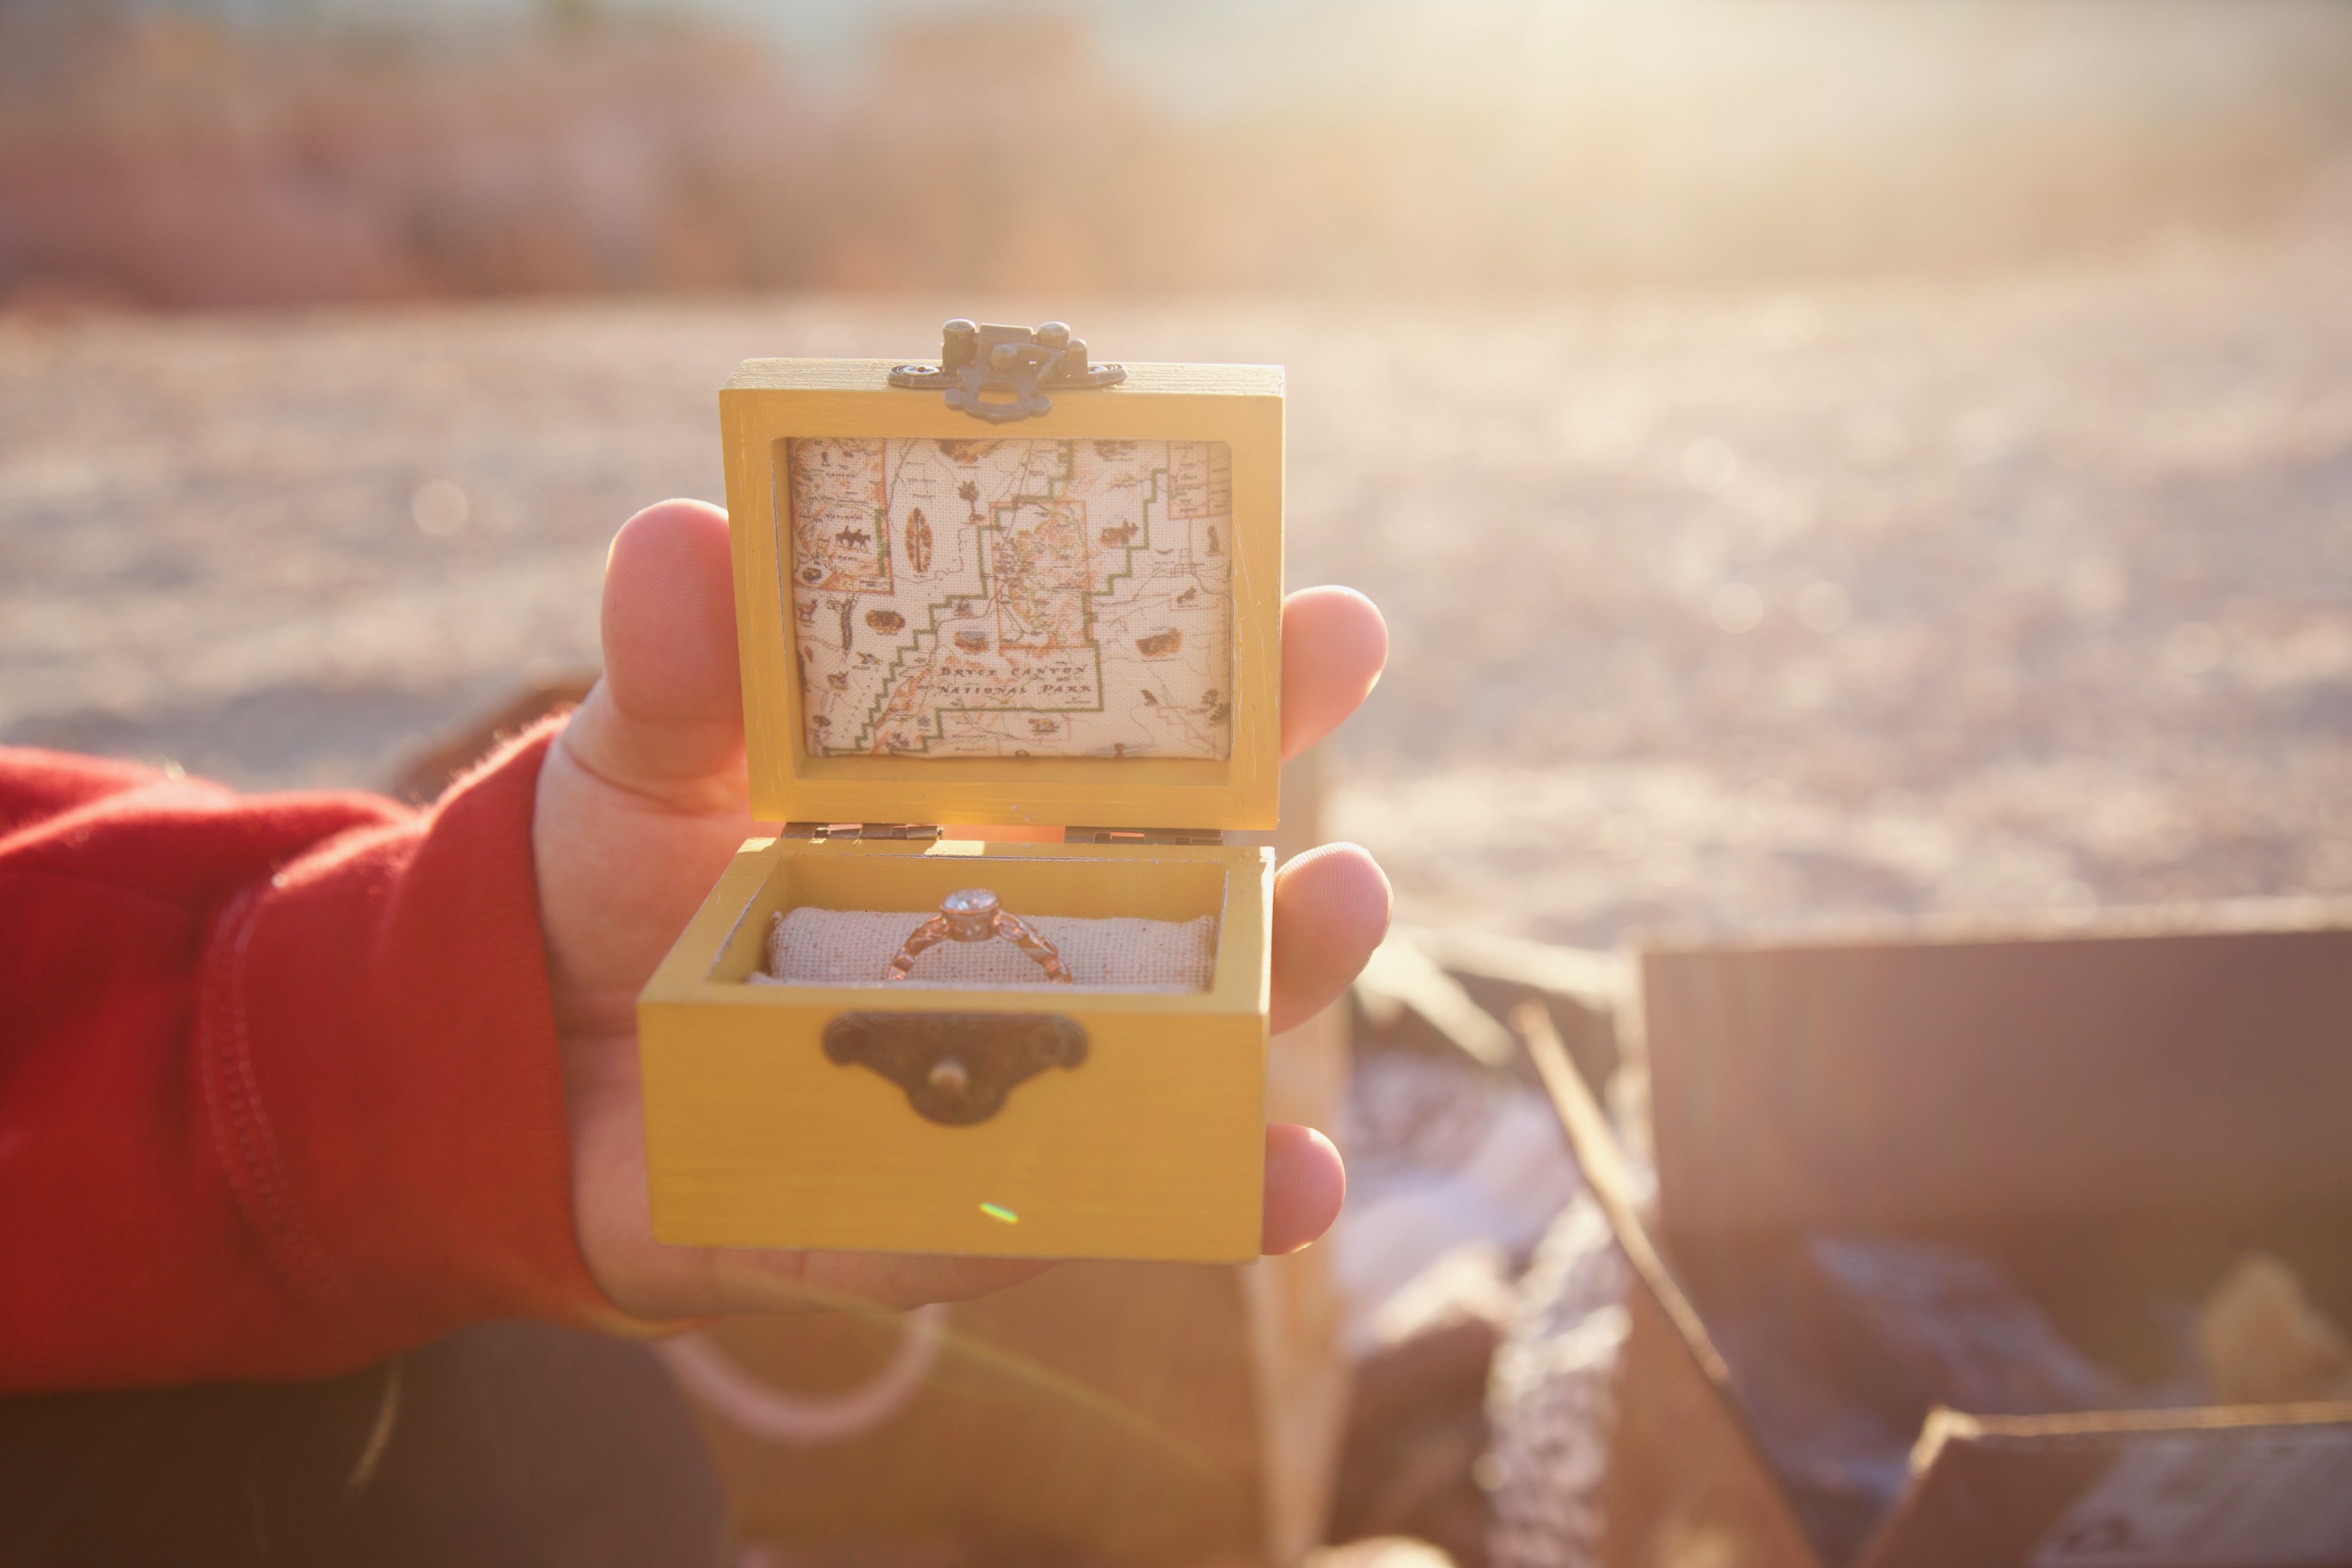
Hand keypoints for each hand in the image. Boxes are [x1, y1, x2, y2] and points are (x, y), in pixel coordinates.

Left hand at [534, 500, 1391, 1320]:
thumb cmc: (626, 889)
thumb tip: (683, 533)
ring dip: (1265, 1038)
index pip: (1151, 752)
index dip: (1249, 694)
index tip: (1335, 632)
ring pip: (1171, 1072)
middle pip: (1199, 926)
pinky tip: (1269, 1188)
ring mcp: (1006, 1083)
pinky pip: (1066, 1213)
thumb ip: (678, 670)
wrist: (534, 1067)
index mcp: (994, 818)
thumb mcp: (644, 761)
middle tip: (1356, 871)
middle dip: (1295, 899)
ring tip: (1325, 983)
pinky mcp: (944, 1211)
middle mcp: (1036, 951)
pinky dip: (1175, 1203)